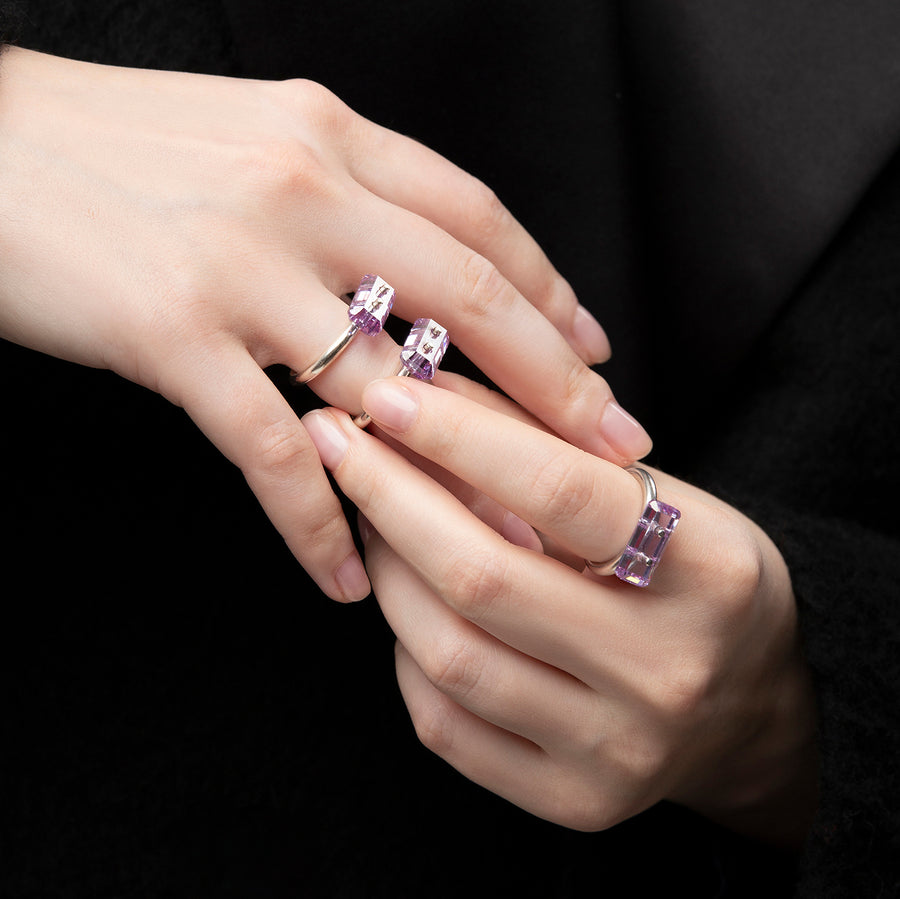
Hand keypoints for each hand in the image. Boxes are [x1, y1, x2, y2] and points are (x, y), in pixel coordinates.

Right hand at [0, 48, 649, 600]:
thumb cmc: (115, 149)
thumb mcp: (250, 139)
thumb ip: (339, 193)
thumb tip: (414, 270)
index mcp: (331, 135)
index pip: (477, 219)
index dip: (548, 291)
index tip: (594, 353)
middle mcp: (304, 188)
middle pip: (468, 296)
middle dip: (552, 382)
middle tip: (613, 447)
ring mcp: (242, 264)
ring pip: (384, 384)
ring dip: (457, 474)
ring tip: (513, 539)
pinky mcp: (174, 334)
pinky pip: (274, 451)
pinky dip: (317, 523)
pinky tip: (348, 575)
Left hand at [301, 378, 817, 845]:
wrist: (752, 705)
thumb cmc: (693, 576)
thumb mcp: (654, 493)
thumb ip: (546, 443)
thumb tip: (429, 394)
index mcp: (710, 569)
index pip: (562, 492)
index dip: (459, 437)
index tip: (386, 395)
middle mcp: (669, 670)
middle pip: (484, 577)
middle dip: (388, 497)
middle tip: (338, 445)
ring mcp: (620, 749)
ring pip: (451, 655)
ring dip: (387, 572)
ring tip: (371, 521)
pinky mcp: (575, 802)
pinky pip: (446, 726)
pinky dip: (407, 654)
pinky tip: (409, 607)